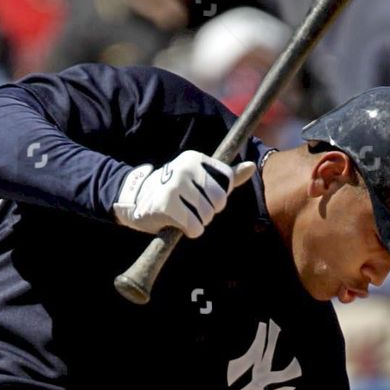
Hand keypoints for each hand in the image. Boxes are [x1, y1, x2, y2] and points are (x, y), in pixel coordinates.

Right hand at [113, 151, 255, 238]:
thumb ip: (226, 176)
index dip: (218, 197)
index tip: (202, 197)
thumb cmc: (174, 191)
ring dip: (199, 223)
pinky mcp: (166, 205)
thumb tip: (252, 167)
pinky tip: (179, 225)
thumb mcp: (199, 179)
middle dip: (210, 211)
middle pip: (219, 200)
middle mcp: (185, 167)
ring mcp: (174, 185)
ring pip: (207, 215)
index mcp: (195, 158)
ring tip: (184, 216)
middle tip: (193, 209)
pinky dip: (191, 231)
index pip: (227, 183)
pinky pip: (194, 227)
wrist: (137, 200)